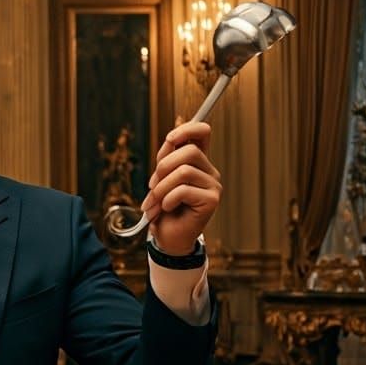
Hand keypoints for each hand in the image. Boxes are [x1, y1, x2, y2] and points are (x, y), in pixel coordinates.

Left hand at [140, 121, 221, 255]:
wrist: (167, 236)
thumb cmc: (163, 207)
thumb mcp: (160, 178)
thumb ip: (166, 158)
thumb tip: (171, 137)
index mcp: (197, 162)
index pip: (203, 133)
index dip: (188, 128)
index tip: (170, 139)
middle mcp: (209, 171)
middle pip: (189, 151)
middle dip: (163, 167)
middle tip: (152, 186)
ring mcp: (213, 186)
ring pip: (184, 171)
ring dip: (161, 188)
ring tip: (155, 202)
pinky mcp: (212, 200)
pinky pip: (184, 190)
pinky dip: (168, 199)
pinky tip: (167, 208)